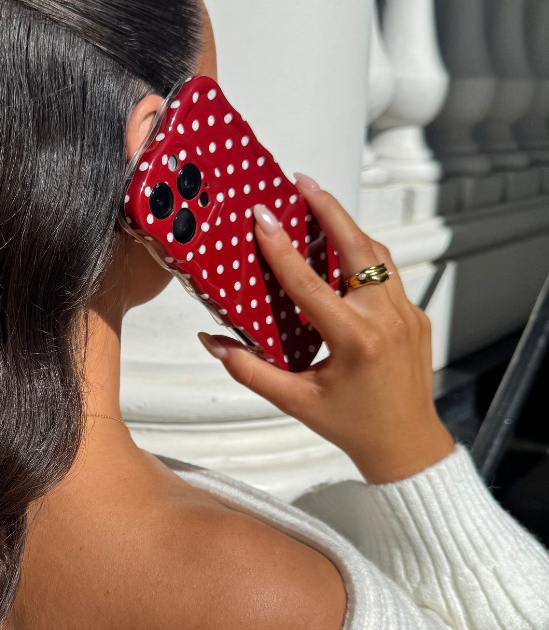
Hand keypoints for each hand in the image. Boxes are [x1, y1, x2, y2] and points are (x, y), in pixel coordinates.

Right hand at [199, 174, 454, 484]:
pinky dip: (363, 254)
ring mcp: (406, 314)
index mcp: (355, 340)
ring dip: (347, 226)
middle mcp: (385, 320)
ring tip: (318, 204)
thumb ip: (249, 370)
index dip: (281, 248)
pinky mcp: (414, 316)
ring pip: (377, 254)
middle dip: (328, 209)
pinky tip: (340, 250)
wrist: (408, 446)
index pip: (309, 283)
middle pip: (357, 248)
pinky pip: (388, 274)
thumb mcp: (295, 401)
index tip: (263, 217)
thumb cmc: (353, 425)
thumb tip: (214, 341)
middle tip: (301, 183)